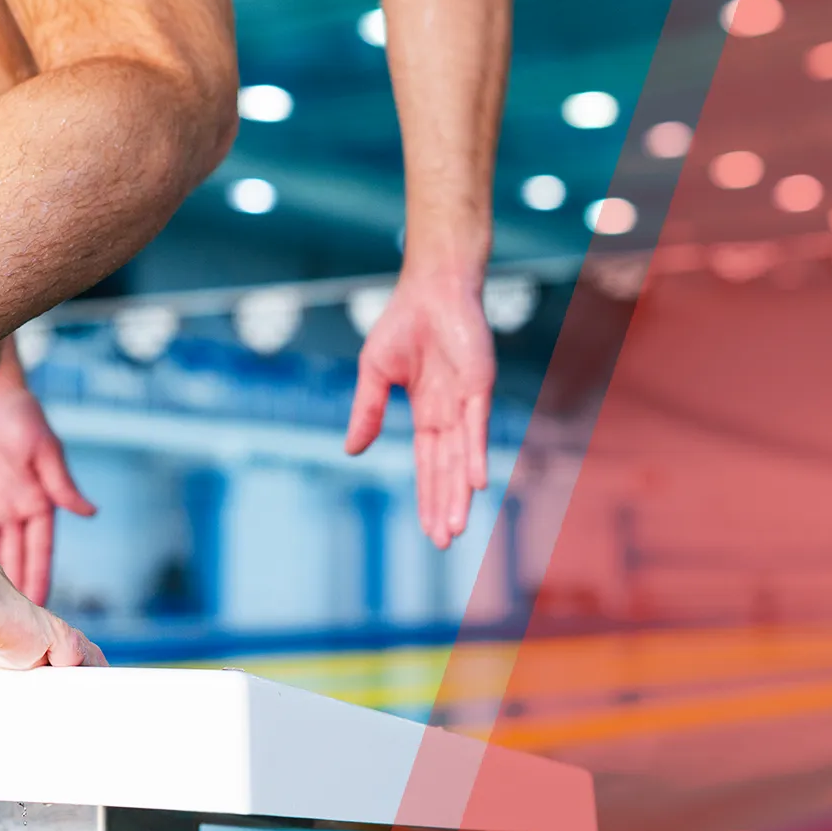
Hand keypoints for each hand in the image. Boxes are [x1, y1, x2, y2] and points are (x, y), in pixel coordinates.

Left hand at [0, 383, 95, 604]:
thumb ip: (63, 484)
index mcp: (40, 500)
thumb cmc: (23, 418)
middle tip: (19, 624)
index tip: (40, 605)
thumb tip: (91, 513)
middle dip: (21, 588)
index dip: (39, 575)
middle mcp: (20, 508)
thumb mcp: (46, 451)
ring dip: (0, 578)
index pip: (40, 548)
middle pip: (19, 557)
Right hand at [345, 269, 494, 548]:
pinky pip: (476, 425)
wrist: (432, 287)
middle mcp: (449, 413)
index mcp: (426, 412)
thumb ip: (366, 411)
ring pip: (462, 456)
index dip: (428, 496)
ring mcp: (466, 400)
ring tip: (457, 526)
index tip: (429, 531)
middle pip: (446, 469)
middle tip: (444, 543)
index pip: (428, 464)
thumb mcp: (375, 372)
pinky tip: (476, 483)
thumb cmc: (404, 323)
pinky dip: (475, 453)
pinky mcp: (479, 384)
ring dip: (459, 491)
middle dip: (444, 505)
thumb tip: (352, 452)